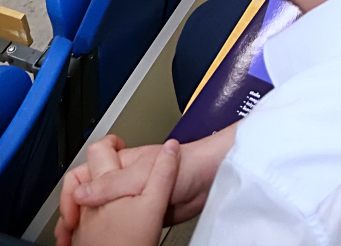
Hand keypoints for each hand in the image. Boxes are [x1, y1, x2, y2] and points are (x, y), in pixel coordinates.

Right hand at [56, 140, 180, 245]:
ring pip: (101, 212)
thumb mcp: (144, 174)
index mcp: (118, 163)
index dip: (72, 192)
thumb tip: (81, 193)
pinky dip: (109, 234)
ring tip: (79, 242)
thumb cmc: (187, 163)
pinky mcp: (142, 214)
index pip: (83, 173)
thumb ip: (112, 183)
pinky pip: (119, 225)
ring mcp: (131, 197)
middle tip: (69, 234)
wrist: (210, 178)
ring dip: (89, 226)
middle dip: (76, 213)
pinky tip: (106, 243)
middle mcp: (121, 179)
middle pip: (88, 196)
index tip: (71, 213)